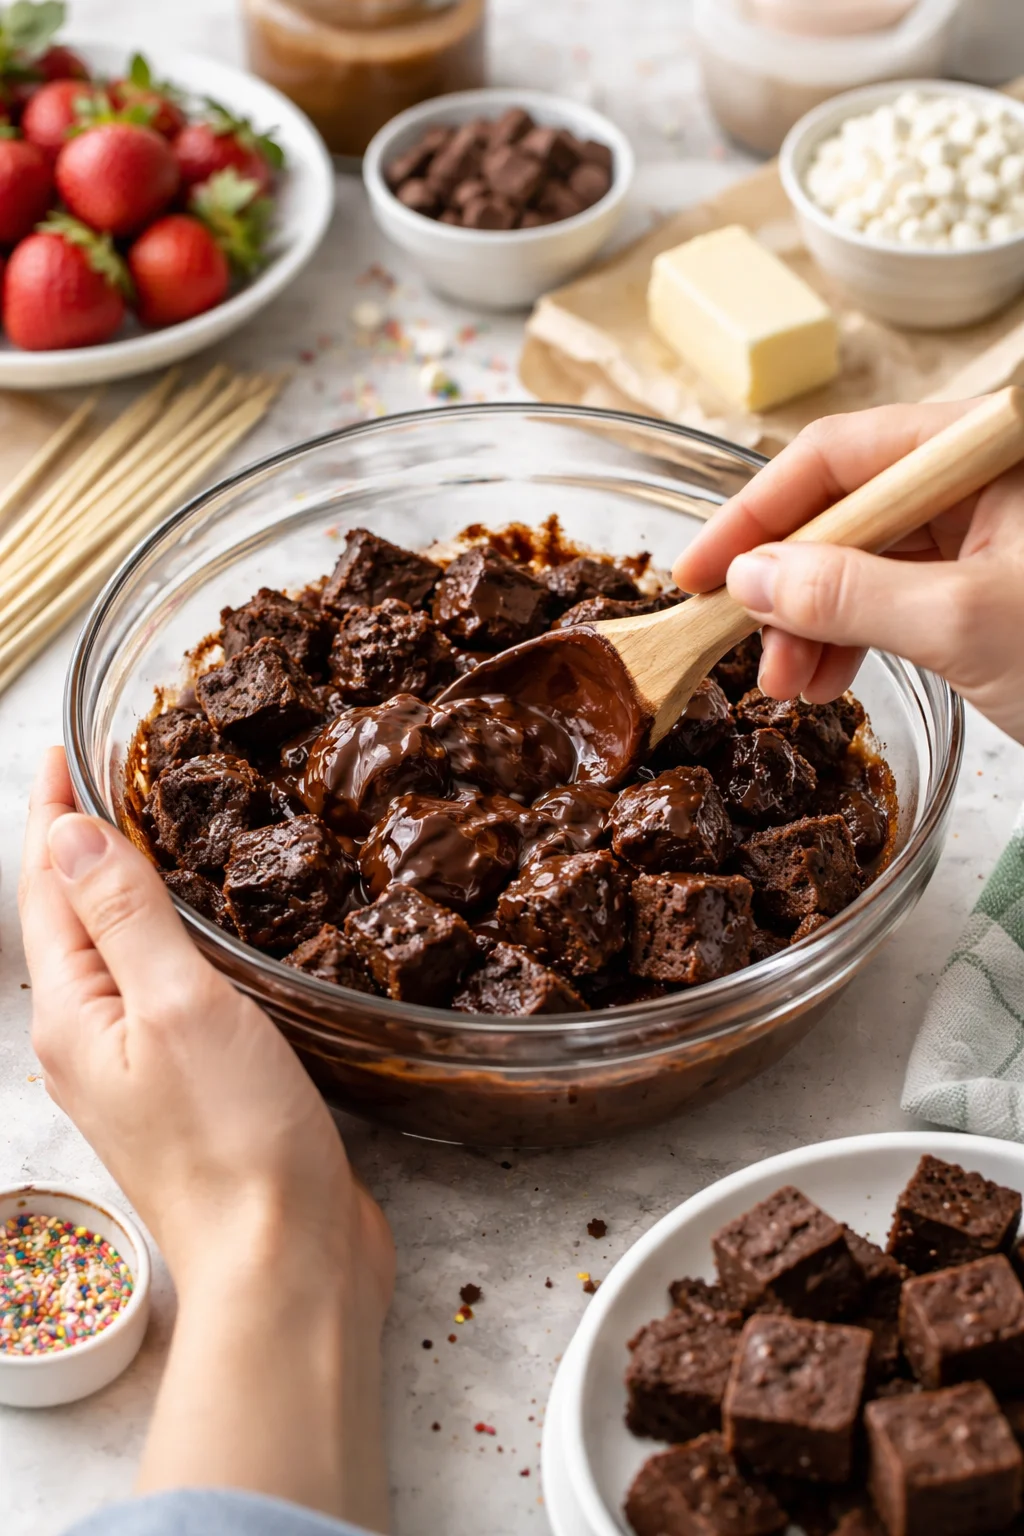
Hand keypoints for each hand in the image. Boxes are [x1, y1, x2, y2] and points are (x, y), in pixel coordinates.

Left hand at [19, 748, 394, 1528]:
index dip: (54, 815)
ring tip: (152, 837)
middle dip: (80, 845)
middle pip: (71, 918)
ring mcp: (140, 1067)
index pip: (48, 887)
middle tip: (108, 778)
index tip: (62, 752)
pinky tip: (206, 932)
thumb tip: (70, 830)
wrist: (283, 1257)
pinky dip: (171, 940)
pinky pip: (164, 989)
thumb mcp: (176, 1005)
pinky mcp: (192, 1086)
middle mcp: (93, 1038)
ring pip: (118, 954)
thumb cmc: (234, 1139)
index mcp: (75, 1013)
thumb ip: (124, 915)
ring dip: (125, 890)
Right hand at [672, 399, 1023, 745]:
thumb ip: (848, 594)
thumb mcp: (963, 625)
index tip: (697, 571)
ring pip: (867, 559)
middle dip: (787, 583)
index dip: (756, 513)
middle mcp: (982, 479)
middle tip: (746, 651)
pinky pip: (898, 595)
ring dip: (815, 621)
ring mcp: (988, 532)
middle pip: (847, 508)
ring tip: (792, 686)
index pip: (840, 454)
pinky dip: (856, 637)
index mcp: (986, 450)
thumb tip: (751, 578)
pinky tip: (831, 679)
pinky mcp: (989, 583)